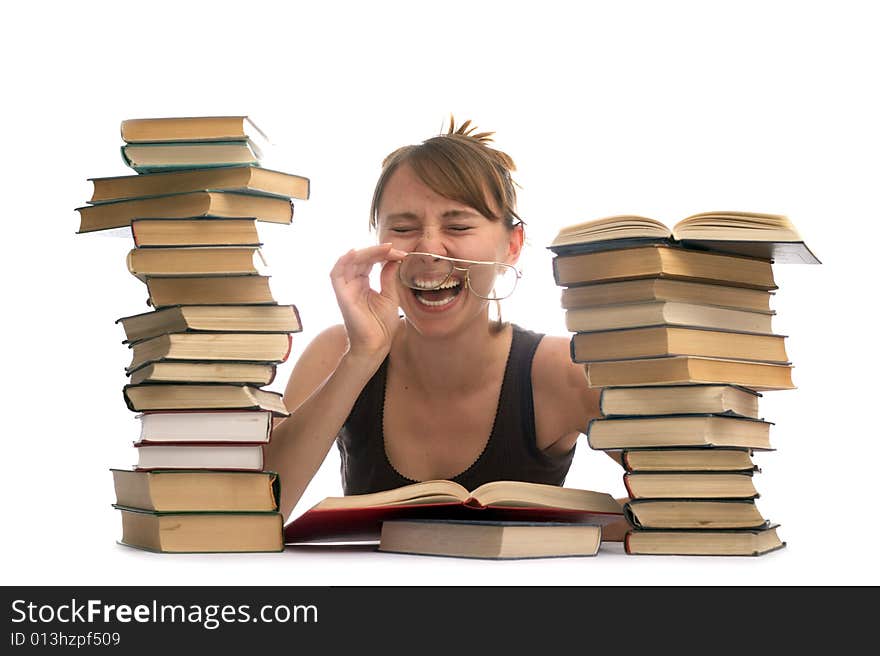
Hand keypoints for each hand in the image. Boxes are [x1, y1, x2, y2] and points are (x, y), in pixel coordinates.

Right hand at [329, 243, 406, 361]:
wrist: (377, 345)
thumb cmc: (382, 325)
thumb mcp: (390, 296)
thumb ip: (389, 277)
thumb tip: (394, 259)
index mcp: (362, 284)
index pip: (370, 262)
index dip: (383, 254)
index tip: (401, 253)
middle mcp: (352, 284)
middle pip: (360, 259)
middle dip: (377, 251)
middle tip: (394, 248)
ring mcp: (346, 290)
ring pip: (349, 263)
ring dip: (365, 253)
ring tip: (383, 248)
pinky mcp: (342, 297)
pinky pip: (336, 275)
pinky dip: (342, 262)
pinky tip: (354, 253)